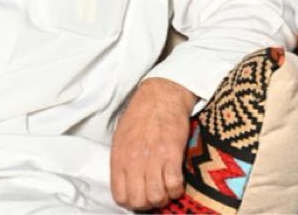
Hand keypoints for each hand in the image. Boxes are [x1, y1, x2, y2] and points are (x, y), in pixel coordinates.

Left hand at [110, 77, 197, 209]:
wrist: (162, 94)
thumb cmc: (142, 114)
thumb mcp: (121, 138)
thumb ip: (122, 162)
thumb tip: (127, 183)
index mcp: (119, 158)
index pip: (120, 196)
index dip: (132, 203)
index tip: (141, 198)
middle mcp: (134, 160)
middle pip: (139, 200)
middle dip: (149, 203)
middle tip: (156, 194)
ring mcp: (153, 158)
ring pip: (157, 196)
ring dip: (164, 197)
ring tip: (167, 189)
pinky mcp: (172, 153)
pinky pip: (174, 184)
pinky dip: (177, 189)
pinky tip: (177, 182)